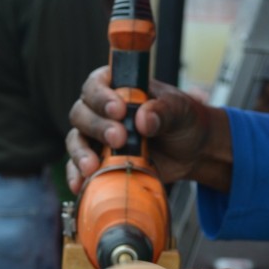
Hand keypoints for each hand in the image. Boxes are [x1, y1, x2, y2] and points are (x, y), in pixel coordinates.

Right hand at [65, 66, 231, 193]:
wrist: (192, 151)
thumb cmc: (183, 121)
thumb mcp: (180, 110)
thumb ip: (163, 110)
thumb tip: (143, 119)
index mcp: (118, 88)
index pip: (96, 85)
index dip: (102, 96)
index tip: (118, 110)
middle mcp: (101, 111)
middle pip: (82, 113)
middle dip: (97, 126)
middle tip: (119, 138)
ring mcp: (98, 138)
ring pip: (76, 141)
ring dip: (81, 153)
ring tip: (93, 166)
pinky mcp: (99, 162)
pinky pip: (78, 169)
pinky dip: (76, 176)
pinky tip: (80, 184)